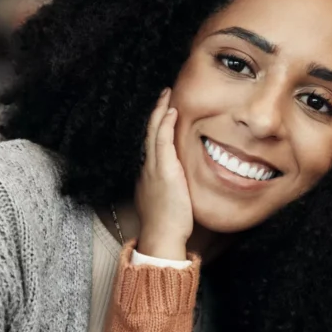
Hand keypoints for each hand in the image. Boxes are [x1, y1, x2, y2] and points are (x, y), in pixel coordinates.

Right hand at [135, 89, 192, 259]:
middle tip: (162, 96)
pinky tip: (171, 111)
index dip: (157, 127)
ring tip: (166, 95)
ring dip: (159, 111)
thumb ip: (174, 190)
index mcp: (150, 175)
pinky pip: (162, 140)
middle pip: (149, 133)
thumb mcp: (170, 202)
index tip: (164, 115)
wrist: (163, 236)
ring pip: (153, 132)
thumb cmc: (168, 225)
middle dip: (155, 113)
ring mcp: (154, 168)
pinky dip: (164, 124)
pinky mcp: (163, 170)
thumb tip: (183, 186)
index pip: (153, 145)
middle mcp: (148, 168)